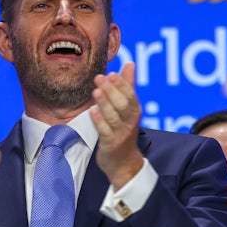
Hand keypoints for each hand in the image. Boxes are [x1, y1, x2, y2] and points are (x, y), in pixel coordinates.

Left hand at [90, 62, 143, 190]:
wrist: (124, 163)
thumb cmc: (124, 131)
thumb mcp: (128, 108)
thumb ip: (128, 86)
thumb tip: (130, 63)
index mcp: (134, 112)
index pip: (130, 96)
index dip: (122, 85)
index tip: (112, 73)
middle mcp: (130, 122)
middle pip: (123, 104)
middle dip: (112, 91)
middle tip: (100, 78)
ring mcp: (121, 134)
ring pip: (114, 117)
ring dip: (105, 103)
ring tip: (96, 91)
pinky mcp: (111, 144)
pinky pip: (105, 131)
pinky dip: (99, 120)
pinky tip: (92, 111)